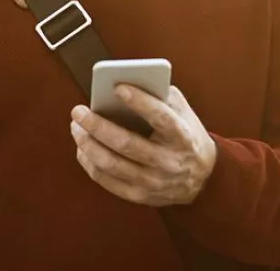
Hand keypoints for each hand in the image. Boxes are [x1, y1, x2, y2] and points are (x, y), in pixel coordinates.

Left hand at [70, 84, 216, 206]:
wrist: (203, 179)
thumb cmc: (186, 135)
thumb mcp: (184, 112)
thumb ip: (160, 96)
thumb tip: (125, 84)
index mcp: (183, 136)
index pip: (161, 117)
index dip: (140, 102)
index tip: (118, 87)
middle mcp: (168, 161)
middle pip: (126, 143)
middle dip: (97, 125)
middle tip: (78, 111)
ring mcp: (154, 182)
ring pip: (111, 164)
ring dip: (87, 144)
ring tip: (76, 127)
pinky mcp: (140, 196)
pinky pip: (107, 180)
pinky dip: (89, 163)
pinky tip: (82, 147)